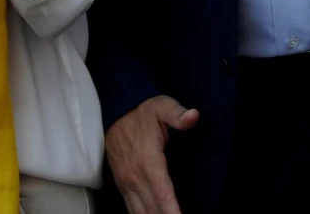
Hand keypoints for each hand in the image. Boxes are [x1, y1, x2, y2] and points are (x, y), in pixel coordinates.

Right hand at [106, 95, 199, 213]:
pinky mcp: (122, 185)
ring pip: (140, 211)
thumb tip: (193, 116)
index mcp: (149, 160)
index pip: (162, 192)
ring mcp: (127, 183)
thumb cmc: (143, 112)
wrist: (115, 113)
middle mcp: (136, 176)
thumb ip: (177, 113)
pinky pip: (131, 208)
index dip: (172, 209)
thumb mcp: (162, 106)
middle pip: (152, 208)